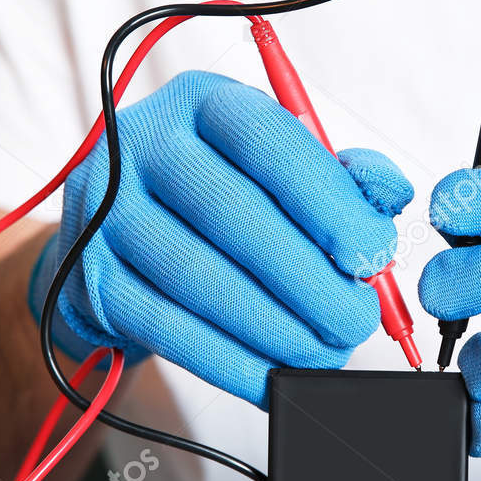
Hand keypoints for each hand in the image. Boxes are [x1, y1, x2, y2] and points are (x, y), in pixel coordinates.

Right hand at [34, 70, 412, 405]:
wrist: (115, 237)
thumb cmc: (219, 197)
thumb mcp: (276, 167)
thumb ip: (340, 177)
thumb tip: (389, 199)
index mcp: (200, 101)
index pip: (268, 141)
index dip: (328, 202)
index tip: (372, 253)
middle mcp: (141, 145)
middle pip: (234, 216)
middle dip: (309, 280)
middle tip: (356, 319)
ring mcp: (104, 213)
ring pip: (201, 280)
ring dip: (275, 329)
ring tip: (325, 352)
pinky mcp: (91, 281)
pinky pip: (170, 331)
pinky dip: (231, 364)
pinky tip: (274, 379)